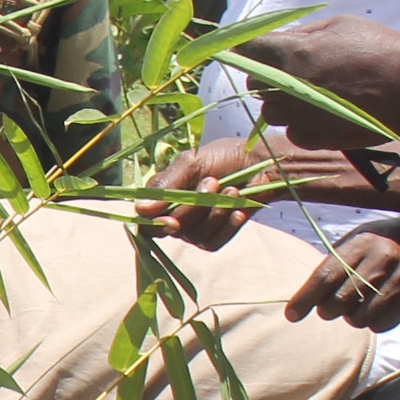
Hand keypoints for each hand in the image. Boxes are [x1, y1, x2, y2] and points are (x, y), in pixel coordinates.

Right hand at [135, 144, 253, 250]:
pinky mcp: (214, 237)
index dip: (155, 224)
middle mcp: (174, 216)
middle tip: (213, 181)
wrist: (259, 165)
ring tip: (231, 190)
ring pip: (194, 235)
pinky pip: (213, 241)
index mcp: (162, 197)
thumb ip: (166, 185)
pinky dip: (227, 225)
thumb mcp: (191, 163)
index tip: (172, 219)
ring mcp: (194, 230)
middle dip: (194, 206)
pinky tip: (238, 211)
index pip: (146, 222)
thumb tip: (141, 209)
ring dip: (215, 212)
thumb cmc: (223, 158)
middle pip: (172, 228)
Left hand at [237, 14, 399, 149]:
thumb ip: (301, 34)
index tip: (254, 51)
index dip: (248, 50)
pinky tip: (325, 112)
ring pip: (270, 112)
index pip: (246, 51)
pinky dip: (302, 124)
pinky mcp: (312, 139)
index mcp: (292, 53)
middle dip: (268, 76)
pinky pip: (291, 131)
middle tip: (295, 71)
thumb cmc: (379, 48)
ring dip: (283, 103)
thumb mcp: (339, 25)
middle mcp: (287, 87)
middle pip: (255, 84)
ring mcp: (298, 116)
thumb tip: (277, 40)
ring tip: (314, 94)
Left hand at [289, 230, 399, 329]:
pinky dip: (372, 323)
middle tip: (328, 308)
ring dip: (350, 317)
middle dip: (326, 310)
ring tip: (355, 305)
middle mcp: (381, 261)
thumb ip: (333, 264)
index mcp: (361, 244)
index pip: (325, 276)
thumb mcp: (356, 240)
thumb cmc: (380, 243)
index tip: (292, 315)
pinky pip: (380, 326)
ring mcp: (399, 280)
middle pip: (339, 301)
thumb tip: (305, 297)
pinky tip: (375, 308)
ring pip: (358, 319)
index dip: (305, 299)